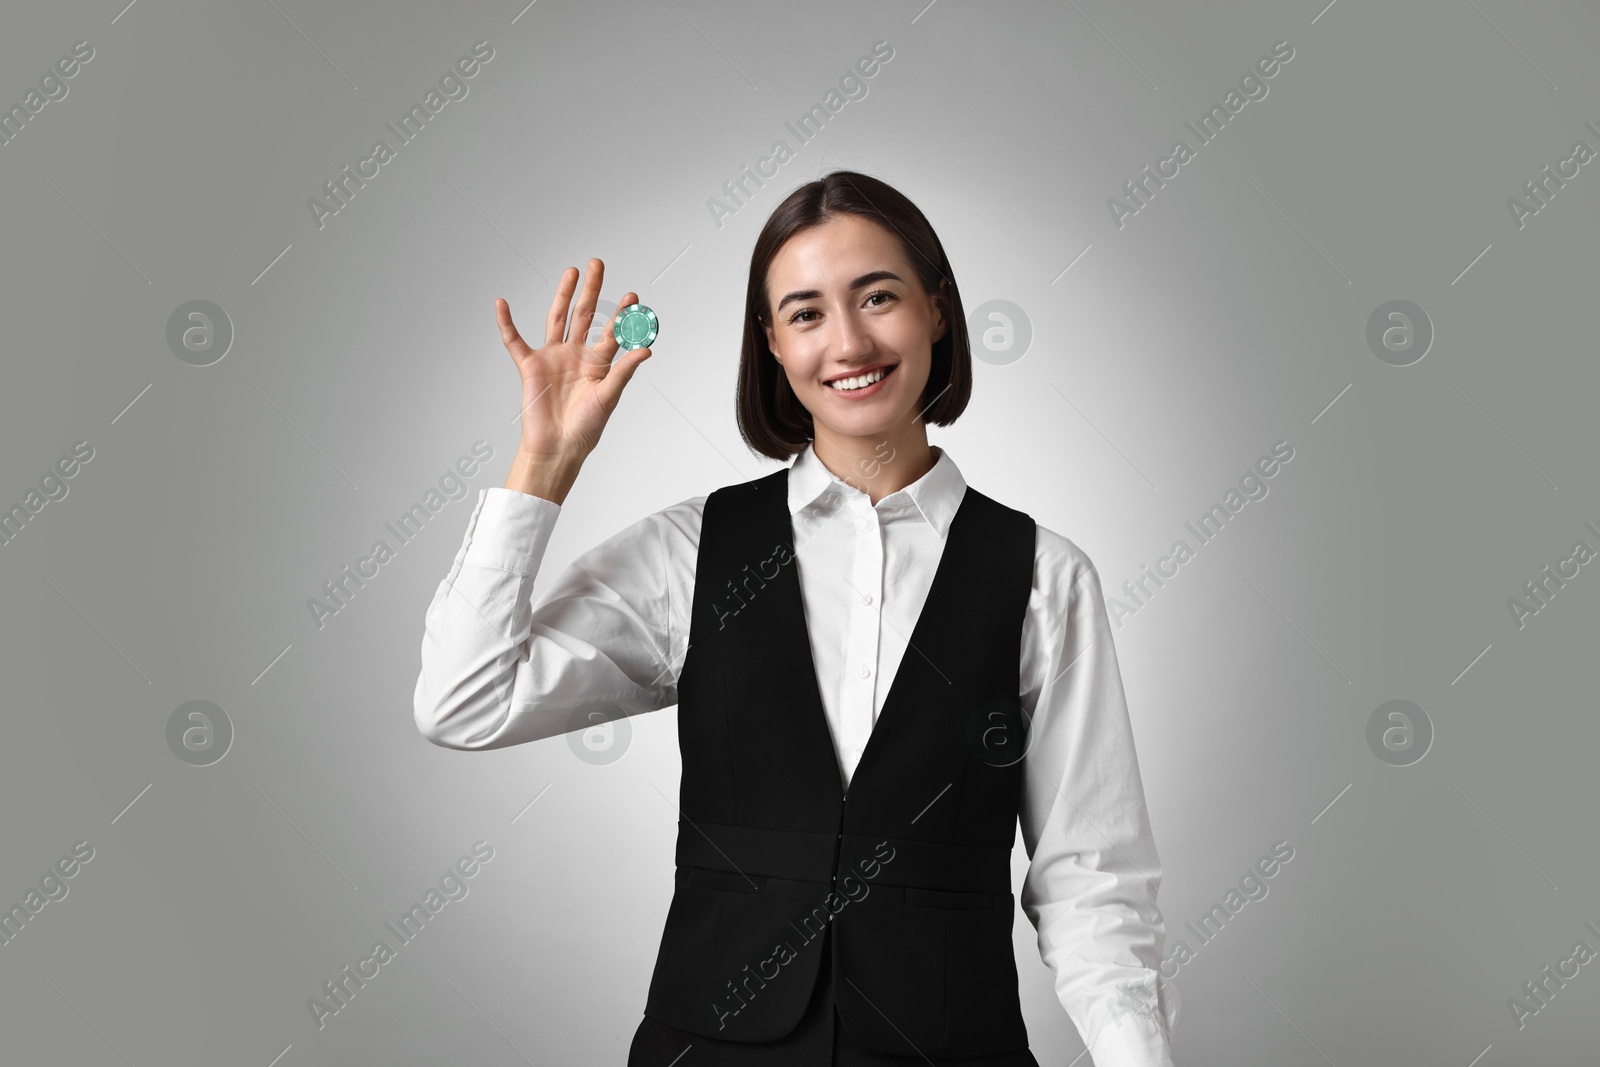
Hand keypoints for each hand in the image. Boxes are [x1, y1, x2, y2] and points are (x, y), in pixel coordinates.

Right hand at [497, 258, 652, 463]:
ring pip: (557, 318)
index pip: (611, 331)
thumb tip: (647, 349)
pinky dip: (506, 323)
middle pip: (584, 315)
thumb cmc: (586, 427)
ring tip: (571, 272)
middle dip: (592, 290)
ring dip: (563, 295)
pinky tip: (501, 304)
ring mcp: (553, 357)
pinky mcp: (530, 365)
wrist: (558, 447)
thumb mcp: (609, 396)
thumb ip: (624, 370)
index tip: (633, 296)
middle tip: (597, 264)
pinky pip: (514, 340)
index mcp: (597, 363)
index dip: (621, 314)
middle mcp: (576, 355)